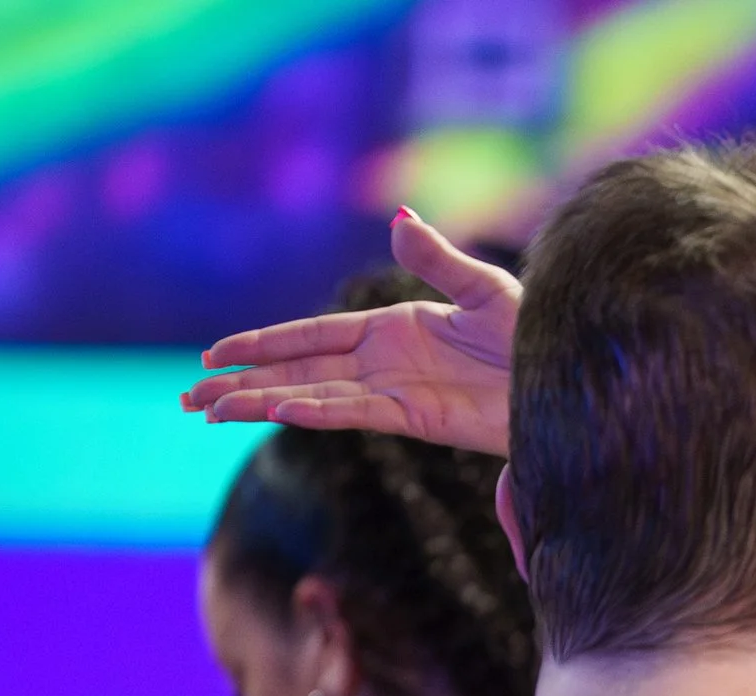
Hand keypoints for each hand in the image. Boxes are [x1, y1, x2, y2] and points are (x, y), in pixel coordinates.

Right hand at [182, 208, 518, 455]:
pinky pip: (355, 413)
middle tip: (189, 399)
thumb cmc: (533, 333)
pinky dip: (315, 410)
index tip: (216, 358)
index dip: (262, 345)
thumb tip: (399, 217)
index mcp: (391, 330)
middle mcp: (384, 365)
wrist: (566, 375)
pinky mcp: (418, 418)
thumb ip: (436, 259)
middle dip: (244, 384)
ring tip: (210, 413)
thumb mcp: (482, 288)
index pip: (310, 337)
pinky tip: (277, 408)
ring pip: (313, 398)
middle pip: (297, 372)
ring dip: (263, 402)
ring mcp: (397, 394)